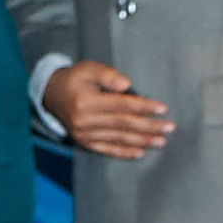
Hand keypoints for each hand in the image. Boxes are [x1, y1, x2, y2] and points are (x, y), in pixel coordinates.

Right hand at [49, 60, 173, 160]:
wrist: (52, 96)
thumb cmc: (76, 80)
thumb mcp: (88, 69)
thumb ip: (107, 75)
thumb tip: (127, 84)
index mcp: (85, 101)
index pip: (120, 105)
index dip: (142, 106)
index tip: (162, 108)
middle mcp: (83, 121)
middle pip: (122, 124)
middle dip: (148, 126)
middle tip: (169, 127)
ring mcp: (83, 134)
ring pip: (118, 138)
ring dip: (142, 141)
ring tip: (161, 141)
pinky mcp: (84, 143)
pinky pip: (107, 150)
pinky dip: (124, 153)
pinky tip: (140, 152)